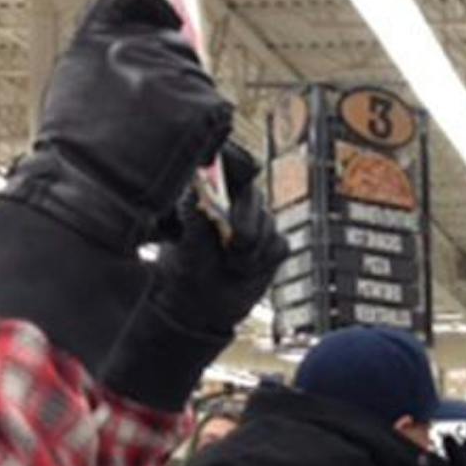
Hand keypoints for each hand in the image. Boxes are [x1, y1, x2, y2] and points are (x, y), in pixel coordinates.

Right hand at [0, 0, 233, 253]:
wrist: (86, 195)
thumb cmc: (77, 156)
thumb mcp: (74, 86)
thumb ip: (105, 55)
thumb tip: (139, 40)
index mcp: (96, 38)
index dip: (156, 9)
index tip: (168, 23)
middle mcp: (132, 47)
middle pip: (179, 47)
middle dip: (177, 81)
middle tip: (154, 124)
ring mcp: (166, 74)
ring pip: (200, 81)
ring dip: (192, 111)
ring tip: (161, 145)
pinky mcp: (196, 104)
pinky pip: (219, 112)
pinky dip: (208, 136)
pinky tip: (182, 156)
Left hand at [145, 144, 286, 338]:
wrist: (201, 301)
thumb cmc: (187, 264)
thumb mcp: (186, 237)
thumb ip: (194, 210)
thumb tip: (199, 187)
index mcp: (212, 189)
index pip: (229, 164)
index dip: (236, 165)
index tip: (233, 184)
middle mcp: (238, 201)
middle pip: (253, 195)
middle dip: (243, 224)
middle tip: (229, 245)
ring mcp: (259, 222)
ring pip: (268, 225)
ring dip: (248, 251)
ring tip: (229, 263)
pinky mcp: (275, 244)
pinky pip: (279, 245)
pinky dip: (261, 262)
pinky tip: (243, 270)